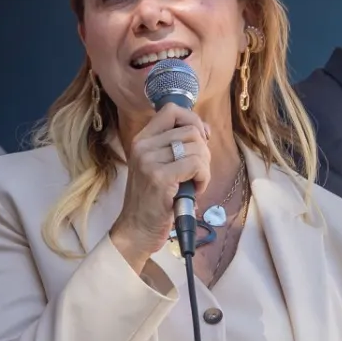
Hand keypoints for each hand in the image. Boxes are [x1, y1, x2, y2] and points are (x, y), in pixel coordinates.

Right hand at [109, 103, 211, 266]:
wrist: (136, 230)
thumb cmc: (153, 200)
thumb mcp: (158, 166)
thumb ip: (176, 145)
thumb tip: (204, 129)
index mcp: (142, 140)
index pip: (172, 110)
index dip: (193, 120)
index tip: (201, 139)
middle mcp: (143, 146)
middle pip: (191, 130)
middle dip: (204, 151)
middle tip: (197, 172)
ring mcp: (149, 161)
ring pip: (197, 147)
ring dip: (204, 168)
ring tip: (194, 184)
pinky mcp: (159, 178)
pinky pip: (197, 165)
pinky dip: (203, 179)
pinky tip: (195, 191)